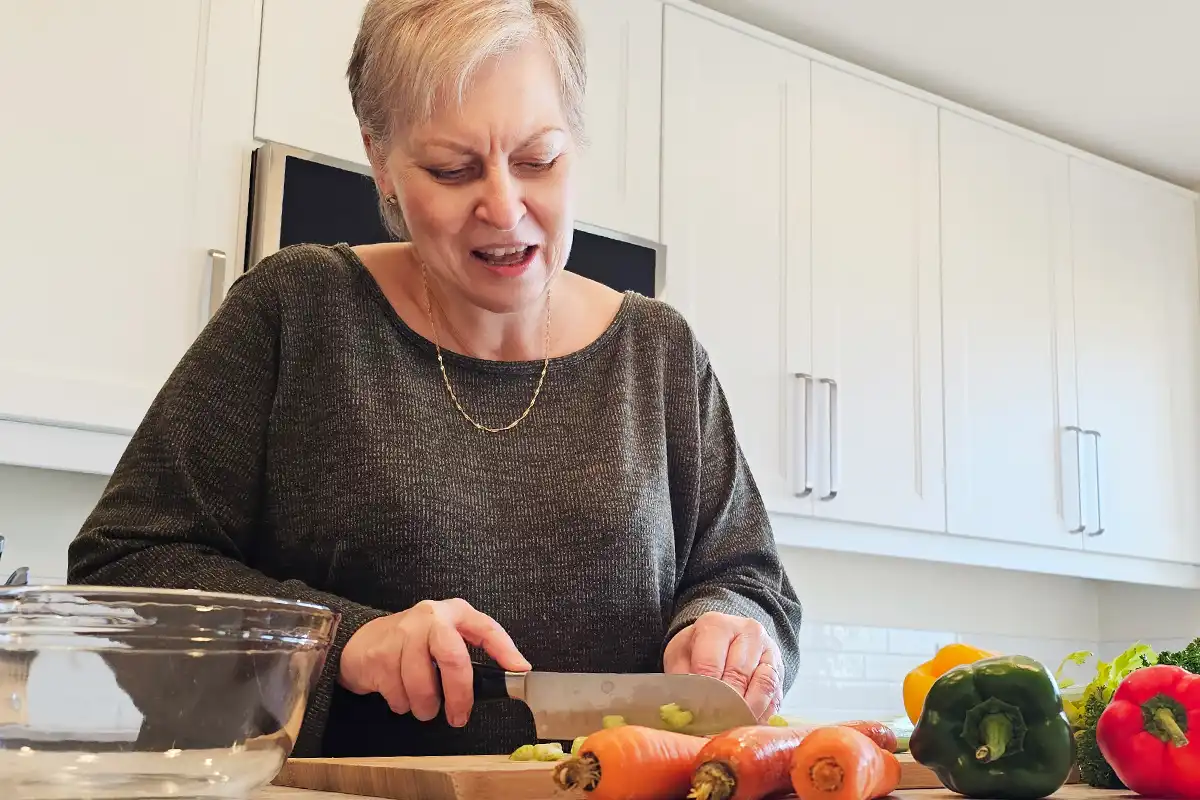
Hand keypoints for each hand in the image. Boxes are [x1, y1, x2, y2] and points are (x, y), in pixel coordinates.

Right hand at [339, 598, 530, 727]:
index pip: (486, 629)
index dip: (505, 650)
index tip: (520, 670)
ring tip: (424, 707)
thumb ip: (466, 656)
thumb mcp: (443, 641)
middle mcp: (430, 617)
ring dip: (424, 706)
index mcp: (453, 613)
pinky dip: (402, 704)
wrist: (361, 640)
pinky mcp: (380, 654)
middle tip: (459, 716)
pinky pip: (398, 693)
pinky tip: (400, 695)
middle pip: (453, 658)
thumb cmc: (412, 645)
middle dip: (459, 694)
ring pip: (422, 684)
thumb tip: (499, 683)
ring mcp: (403, 633)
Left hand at [663, 611, 782, 720]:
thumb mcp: (681, 655)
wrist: (726, 639)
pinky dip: (762, 715)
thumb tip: (684, 708)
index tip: (697, 713)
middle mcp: (749, 633)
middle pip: (738, 676)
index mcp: (718, 625)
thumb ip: (681, 678)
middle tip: (712, 728)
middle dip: (724, 706)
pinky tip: (747, 725)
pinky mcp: (781, 671)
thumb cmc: (699, 650)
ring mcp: (769, 651)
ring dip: (747, 712)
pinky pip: (775, 697)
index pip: (710, 663)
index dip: (703, 692)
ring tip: (730, 729)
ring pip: (763, 686)